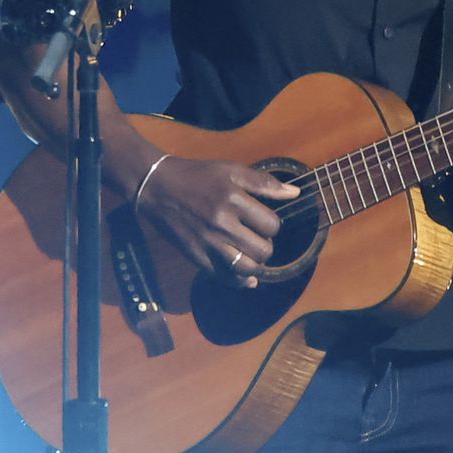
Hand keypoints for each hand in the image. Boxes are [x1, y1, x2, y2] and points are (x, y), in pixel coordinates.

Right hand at [136, 156, 299, 287]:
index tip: (262, 220)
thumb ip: (264, 183)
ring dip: (255, 264)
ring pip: (246, 268)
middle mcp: (221, 223)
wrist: (157, 188)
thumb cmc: (198, 176)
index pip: (271, 224)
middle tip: (257, 237)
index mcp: (233, 199)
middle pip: (262, 249)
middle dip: (266, 246)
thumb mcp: (231, 170)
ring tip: (252, 254)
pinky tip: (246, 277)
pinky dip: (240, 281)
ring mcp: (208, 243)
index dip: (272, 225)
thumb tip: (295, 193)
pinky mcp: (196, 257)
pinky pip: (224, 278)